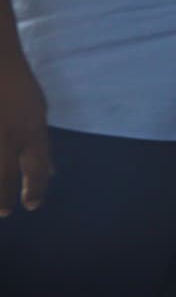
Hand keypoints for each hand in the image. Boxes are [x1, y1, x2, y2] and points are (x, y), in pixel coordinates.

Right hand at [0, 52, 50, 213]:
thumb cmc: (15, 84)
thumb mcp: (37, 112)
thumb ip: (41, 144)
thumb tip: (49, 173)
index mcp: (30, 128)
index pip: (36, 168)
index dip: (35, 189)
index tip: (31, 205)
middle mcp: (6, 133)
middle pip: (4, 175)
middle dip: (4, 198)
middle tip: (5, 212)